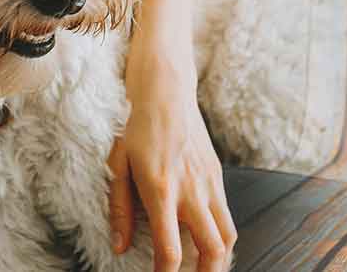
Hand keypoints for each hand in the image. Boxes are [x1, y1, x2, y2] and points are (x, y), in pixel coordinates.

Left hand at [108, 31, 235, 271]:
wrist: (166, 92)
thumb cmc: (137, 127)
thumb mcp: (118, 167)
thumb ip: (120, 210)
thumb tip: (120, 246)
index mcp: (161, 191)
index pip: (171, 250)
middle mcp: (191, 190)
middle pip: (213, 249)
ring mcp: (209, 183)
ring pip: (228, 234)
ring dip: (219, 259)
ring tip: (205, 270)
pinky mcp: (217, 176)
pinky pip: (226, 215)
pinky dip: (220, 234)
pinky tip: (206, 240)